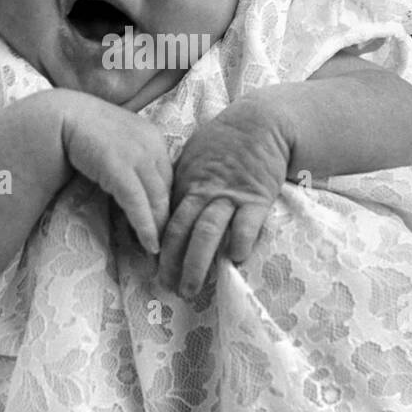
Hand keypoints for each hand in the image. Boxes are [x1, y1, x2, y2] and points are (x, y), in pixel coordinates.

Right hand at [58, 91, 172, 254]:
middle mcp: (151, 143)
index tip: (164, 224)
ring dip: (159, 227)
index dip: (166, 203)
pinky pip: (138, 203)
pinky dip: (146, 227)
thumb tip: (138, 186)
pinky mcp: (120, 168)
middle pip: (166, 189)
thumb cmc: (81, 131)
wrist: (57, 118)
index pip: (167, 176)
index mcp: (152, 135)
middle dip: (167, 218)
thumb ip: (130, 158)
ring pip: (156, 199)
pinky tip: (150, 245)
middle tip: (169, 244)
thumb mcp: (115, 141)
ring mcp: (137, 154)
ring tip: (158, 250)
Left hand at [159, 94, 291, 297]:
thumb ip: (181, 185)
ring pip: (208, 232)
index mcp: (187, 184)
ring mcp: (231, 196)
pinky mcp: (258, 198)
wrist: (259, 122)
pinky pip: (247, 224)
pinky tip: (235, 260)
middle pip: (182, 231)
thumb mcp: (192, 159)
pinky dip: (240, 242)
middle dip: (172, 263)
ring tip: (192, 288)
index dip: (158, 246)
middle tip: (168, 288)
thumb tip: (163, 210)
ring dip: (197, 263)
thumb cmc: (224, 141)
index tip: (153, 270)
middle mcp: (205, 192)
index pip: (168, 219)